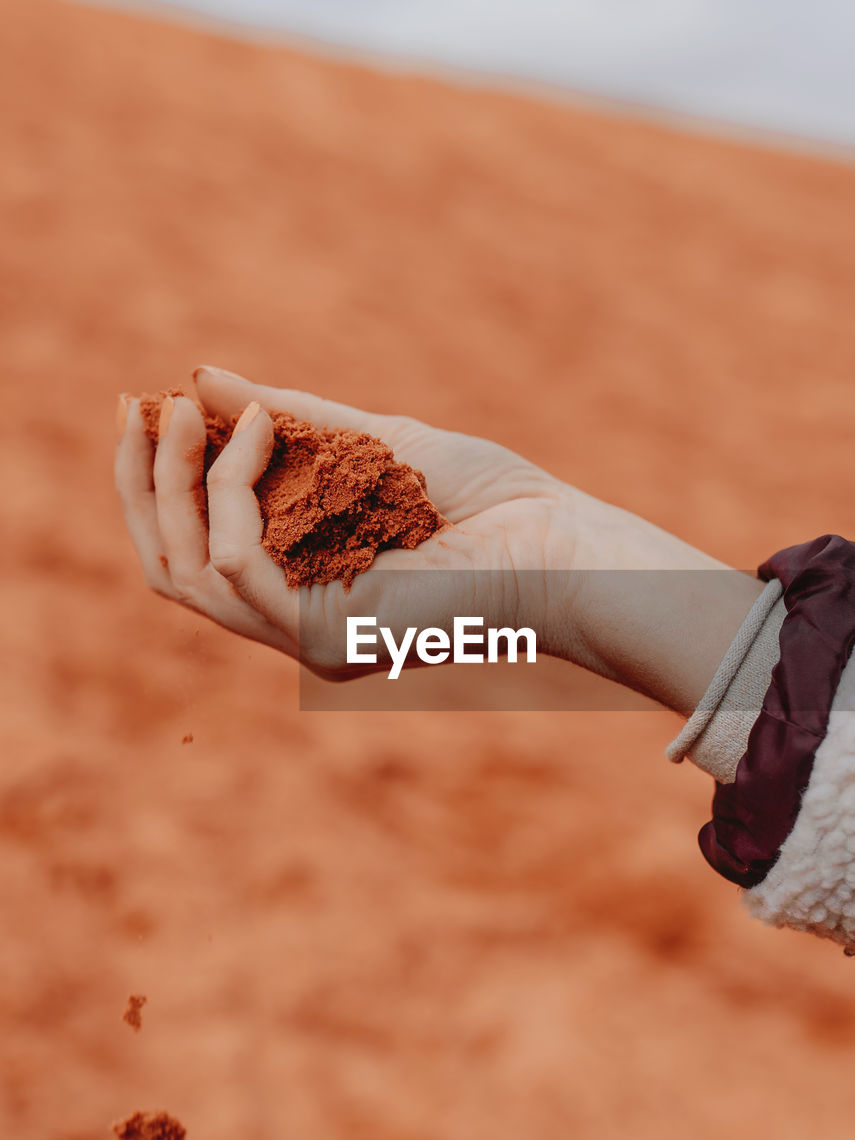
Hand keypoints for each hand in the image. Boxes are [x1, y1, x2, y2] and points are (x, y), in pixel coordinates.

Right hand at [114, 366, 576, 677]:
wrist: (557, 539)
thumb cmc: (484, 497)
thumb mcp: (367, 443)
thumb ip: (285, 422)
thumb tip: (202, 377)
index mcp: (301, 584)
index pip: (193, 547)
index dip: (153, 482)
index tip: (143, 405)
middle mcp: (293, 619)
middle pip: (170, 567)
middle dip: (142, 484)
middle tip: (142, 407)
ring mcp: (305, 636)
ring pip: (186, 571)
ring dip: (174, 482)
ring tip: (190, 410)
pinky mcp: (324, 639)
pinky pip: (238, 564)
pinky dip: (236, 488)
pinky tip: (263, 430)